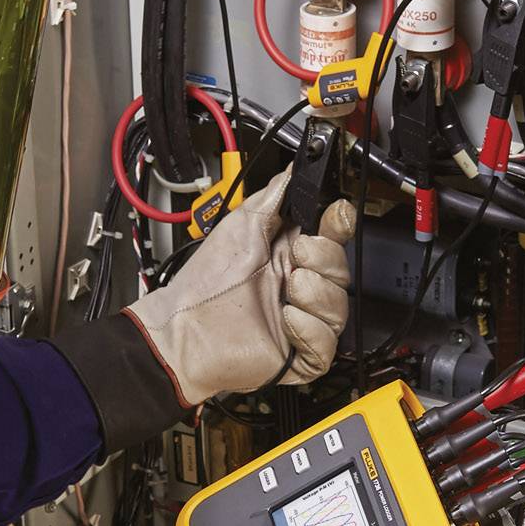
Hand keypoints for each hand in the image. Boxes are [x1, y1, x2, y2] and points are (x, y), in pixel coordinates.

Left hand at [127, 168, 358, 404]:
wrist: (182, 327)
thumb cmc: (204, 282)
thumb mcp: (241, 225)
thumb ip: (273, 197)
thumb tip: (293, 171)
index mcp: (289, 257)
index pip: (332, 239)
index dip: (340, 225)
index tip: (336, 215)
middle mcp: (298, 288)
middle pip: (342, 272)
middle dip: (324, 259)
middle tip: (296, 256)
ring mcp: (300, 322)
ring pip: (339, 307)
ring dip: (316, 294)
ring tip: (287, 290)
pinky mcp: (297, 355)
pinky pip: (326, 343)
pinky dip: (310, 329)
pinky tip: (287, 320)